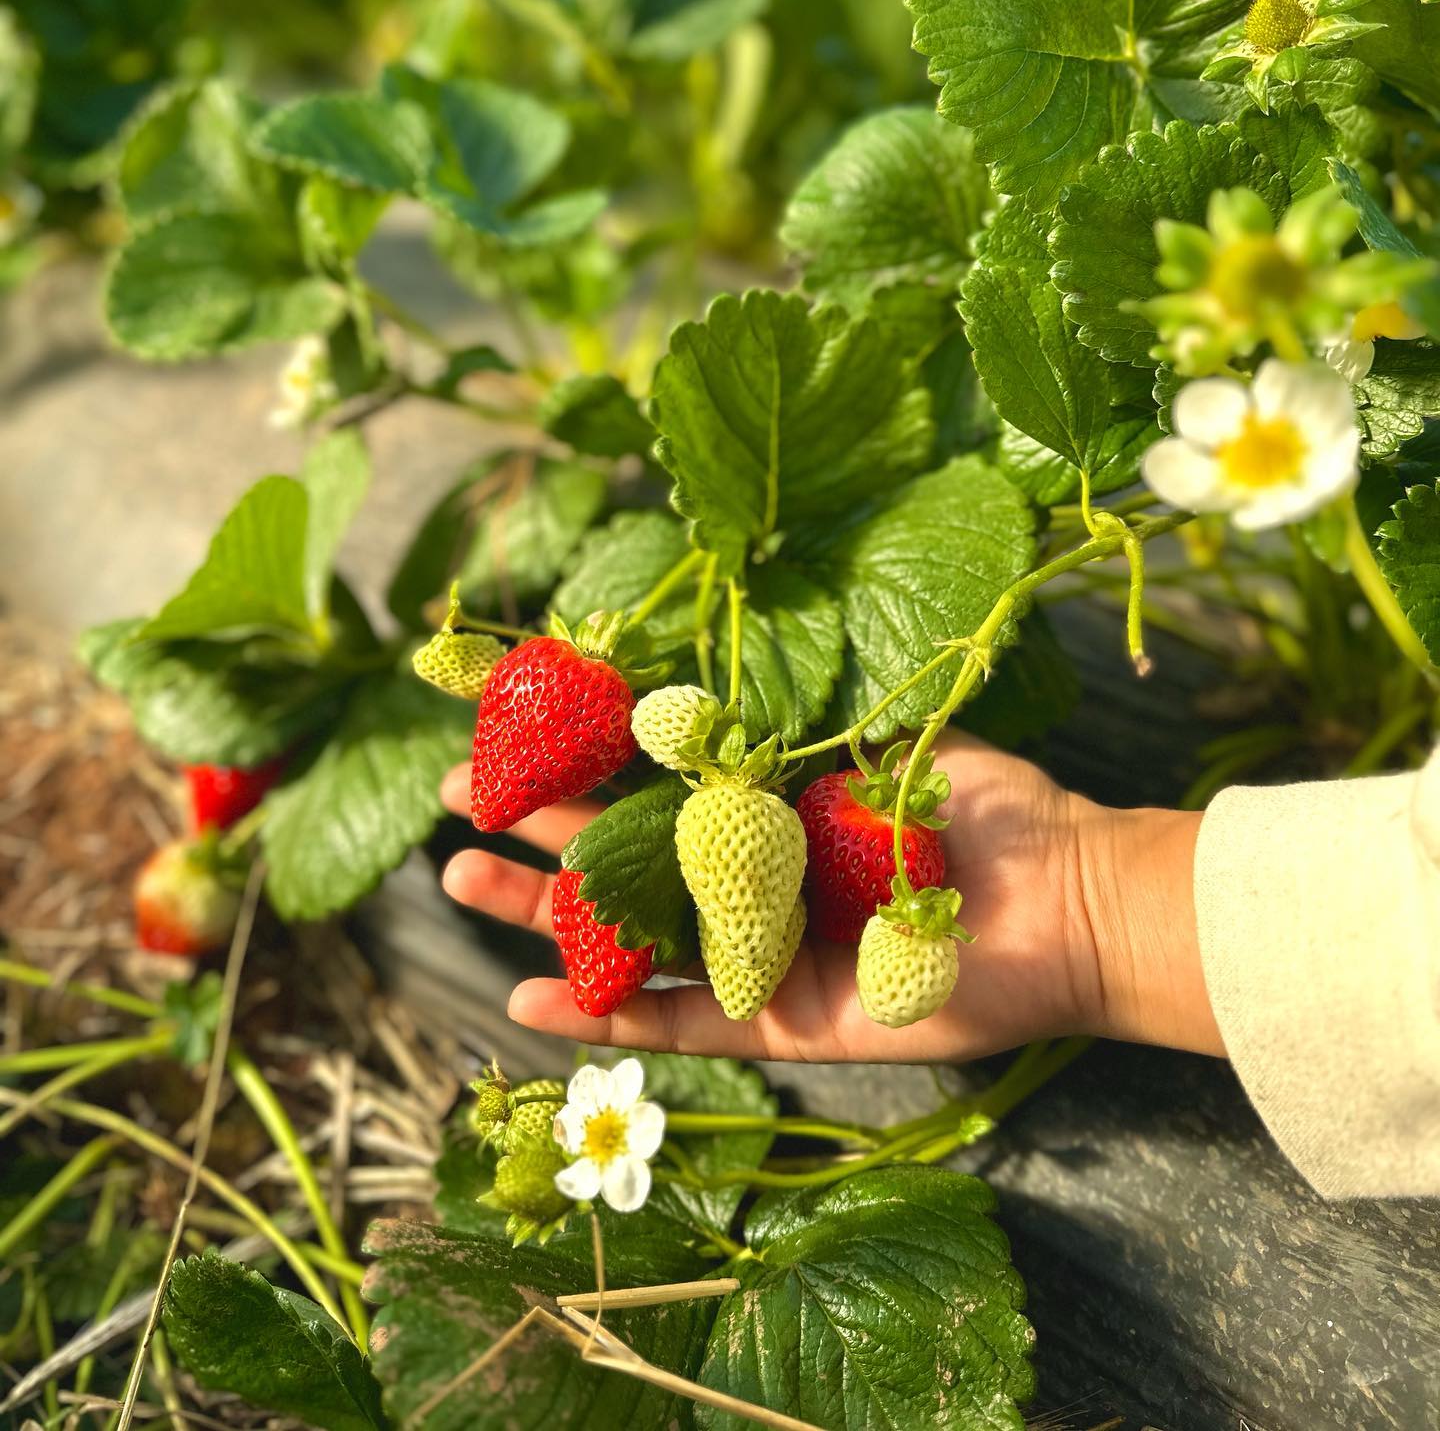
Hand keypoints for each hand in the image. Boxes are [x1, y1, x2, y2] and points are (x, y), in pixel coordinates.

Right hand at [438, 736, 1222, 1062]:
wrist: (1066, 899)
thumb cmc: (986, 810)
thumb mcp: (884, 739)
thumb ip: (802, 725)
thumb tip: (709, 686)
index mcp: (775, 809)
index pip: (657, 783)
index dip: (585, 759)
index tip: (514, 728)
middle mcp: (755, 879)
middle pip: (622, 856)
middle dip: (538, 827)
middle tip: (457, 802)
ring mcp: (764, 951)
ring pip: (631, 938)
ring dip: (544, 915)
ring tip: (461, 881)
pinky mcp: (785, 1017)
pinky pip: (682, 1021)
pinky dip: (607, 1016)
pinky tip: (527, 1002)